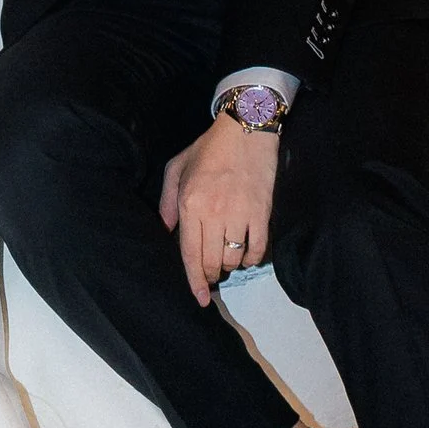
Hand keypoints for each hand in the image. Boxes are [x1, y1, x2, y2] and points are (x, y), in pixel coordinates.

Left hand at [160, 113, 277, 306]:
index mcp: (190, 204)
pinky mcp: (261, 213)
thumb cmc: (208, 149)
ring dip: (230, 265)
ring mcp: (239, 214)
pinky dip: (252, 259)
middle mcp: (213, 213)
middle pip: (211, 260)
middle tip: (212, 273)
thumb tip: (167, 230)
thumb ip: (167, 201)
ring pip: (234, 258)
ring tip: (227, 258)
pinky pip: (258, 248)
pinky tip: (247, 255)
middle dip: (211, 274)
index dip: (194, 281)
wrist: (245, 130)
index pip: (190, 253)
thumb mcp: (176, 168)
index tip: (200, 298)